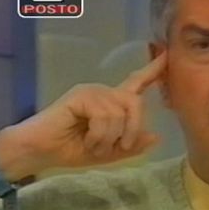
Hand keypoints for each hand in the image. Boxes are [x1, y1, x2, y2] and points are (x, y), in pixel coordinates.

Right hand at [0, 51, 167, 180]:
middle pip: (135, 102)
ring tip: (94, 145)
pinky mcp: (81, 95)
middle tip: (117, 147)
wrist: (40, 151)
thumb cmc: (70, 150)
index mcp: (112, 103)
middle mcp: (105, 92)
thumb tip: (155, 137)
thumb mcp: (108, 153)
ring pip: (120, 113)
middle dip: (131, 129)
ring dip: (110, 138)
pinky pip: (104, 115)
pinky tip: (86, 140)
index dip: (153, 70)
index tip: (168, 56)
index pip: (137, 83)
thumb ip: (130, 146)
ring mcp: (92, 91)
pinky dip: (99, 135)